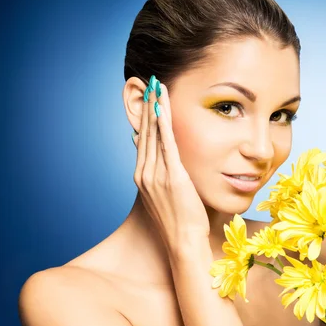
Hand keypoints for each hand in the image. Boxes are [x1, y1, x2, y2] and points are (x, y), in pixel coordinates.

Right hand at [132, 77, 209, 253]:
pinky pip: (167, 145)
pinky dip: (164, 125)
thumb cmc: (180, 221)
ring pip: (155, 134)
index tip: (146, 98)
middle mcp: (145, 174)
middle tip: (149, 82)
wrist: (183, 242)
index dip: (144, 117)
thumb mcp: (165, 196)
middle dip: (147, 105)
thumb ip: (161, 175)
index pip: (142, 140)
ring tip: (156, 86)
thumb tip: (160, 160)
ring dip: (155, 108)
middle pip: (145, 132)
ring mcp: (156, 175)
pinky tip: (163, 108)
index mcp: (143, 177)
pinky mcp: (172, 176)